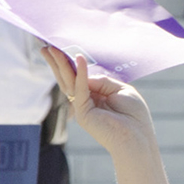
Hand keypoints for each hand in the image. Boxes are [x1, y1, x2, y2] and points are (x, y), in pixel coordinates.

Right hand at [41, 46, 156, 157]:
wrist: (137, 138)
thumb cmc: (134, 116)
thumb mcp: (121, 90)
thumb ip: (102, 80)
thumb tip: (84, 72)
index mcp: (95, 95)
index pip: (78, 76)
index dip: (69, 63)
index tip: (60, 48)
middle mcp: (86, 101)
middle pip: (68, 78)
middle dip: (57, 62)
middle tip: (46, 46)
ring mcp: (82, 107)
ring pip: (68, 82)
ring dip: (60, 64)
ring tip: (52, 49)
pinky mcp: (83, 113)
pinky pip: (80, 88)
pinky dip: (81, 73)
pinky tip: (78, 58)